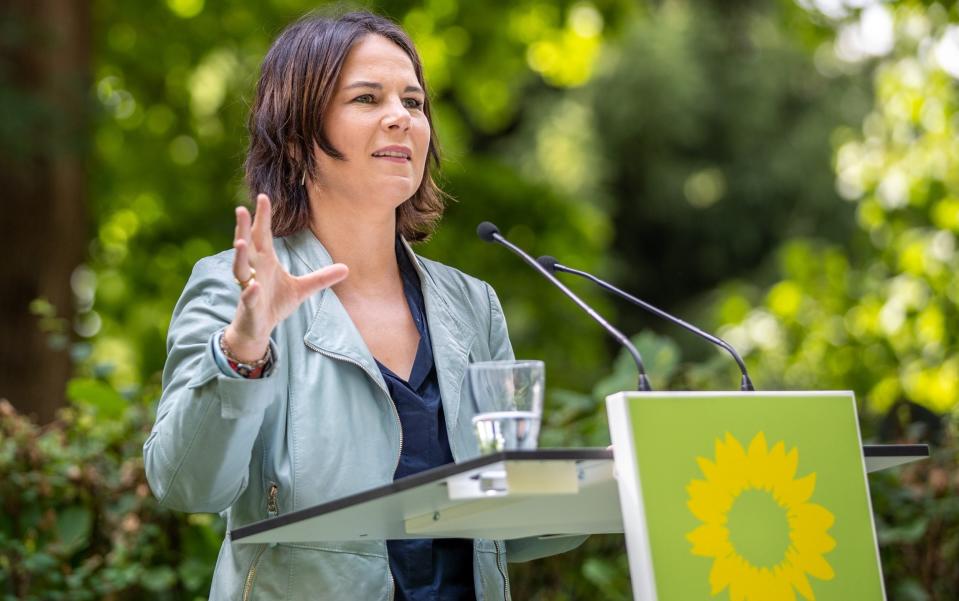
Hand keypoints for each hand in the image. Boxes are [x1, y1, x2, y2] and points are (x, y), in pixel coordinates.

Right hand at [224, 194, 347, 361]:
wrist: (259, 328)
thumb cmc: (275, 302)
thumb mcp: (302, 289)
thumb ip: (321, 277)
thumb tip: (347, 268)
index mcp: (265, 261)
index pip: (263, 235)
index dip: (262, 217)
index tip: (264, 196)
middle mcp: (253, 270)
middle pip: (247, 245)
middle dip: (243, 228)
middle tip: (240, 210)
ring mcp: (248, 287)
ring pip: (239, 268)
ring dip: (240, 255)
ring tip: (240, 242)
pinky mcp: (249, 306)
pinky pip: (248, 296)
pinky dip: (250, 292)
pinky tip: (254, 286)